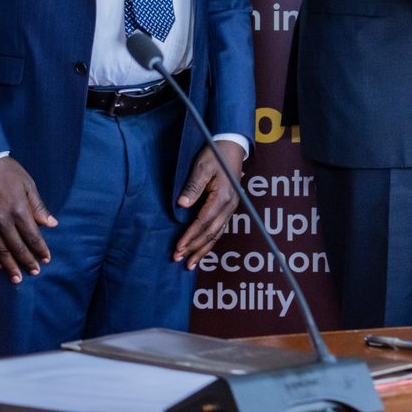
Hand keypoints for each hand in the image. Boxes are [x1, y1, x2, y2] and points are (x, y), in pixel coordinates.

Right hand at [0, 157, 56, 281]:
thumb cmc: (8, 172)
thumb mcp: (29, 186)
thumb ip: (39, 207)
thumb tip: (52, 224)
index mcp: (18, 210)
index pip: (32, 236)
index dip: (39, 249)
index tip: (46, 259)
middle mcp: (2, 220)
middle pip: (16, 246)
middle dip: (26, 261)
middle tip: (34, 272)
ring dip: (9, 265)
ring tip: (16, 278)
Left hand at [174, 139, 245, 267]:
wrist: (232, 147)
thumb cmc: (215, 155)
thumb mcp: (202, 167)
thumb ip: (192, 187)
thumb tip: (181, 205)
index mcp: (222, 197)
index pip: (203, 222)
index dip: (190, 236)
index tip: (178, 248)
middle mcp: (229, 205)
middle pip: (212, 233)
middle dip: (195, 248)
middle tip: (179, 259)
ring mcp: (231, 207)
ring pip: (217, 234)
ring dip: (203, 249)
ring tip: (190, 264)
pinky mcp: (229, 207)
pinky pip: (220, 228)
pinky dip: (211, 241)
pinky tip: (203, 249)